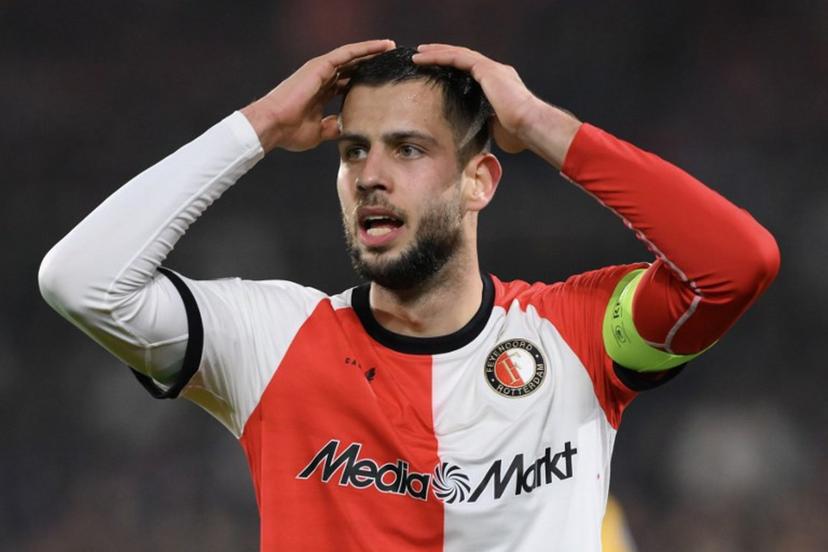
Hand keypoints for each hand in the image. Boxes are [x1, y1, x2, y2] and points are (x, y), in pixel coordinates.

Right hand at [242, 39, 395, 152]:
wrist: (273, 125)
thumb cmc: (289, 132)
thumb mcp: (318, 132)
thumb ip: (332, 127)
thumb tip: (346, 128)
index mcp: (321, 94)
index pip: (347, 84)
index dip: (364, 82)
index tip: (383, 84)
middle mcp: (321, 78)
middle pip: (352, 67)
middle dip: (371, 64)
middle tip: (392, 61)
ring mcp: (320, 70)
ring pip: (352, 56)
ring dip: (372, 51)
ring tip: (392, 47)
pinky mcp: (320, 65)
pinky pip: (348, 53)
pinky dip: (365, 48)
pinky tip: (382, 46)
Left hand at [412, 44, 579, 165]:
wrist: (531, 126)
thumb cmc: (519, 133)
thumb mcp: (497, 128)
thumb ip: (487, 124)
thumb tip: (479, 133)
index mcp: (499, 84)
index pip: (471, 71)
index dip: (453, 68)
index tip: (437, 71)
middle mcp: (496, 72)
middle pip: (463, 58)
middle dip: (442, 55)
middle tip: (423, 54)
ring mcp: (492, 69)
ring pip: (458, 54)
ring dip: (436, 52)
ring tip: (418, 53)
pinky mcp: (486, 70)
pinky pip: (456, 58)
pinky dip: (438, 56)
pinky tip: (423, 57)